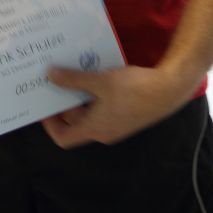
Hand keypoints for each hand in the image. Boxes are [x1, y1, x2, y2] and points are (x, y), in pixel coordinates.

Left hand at [42, 64, 194, 148]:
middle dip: (64, 104)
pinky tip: (95, 74)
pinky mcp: (126, 114)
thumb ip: (73, 80)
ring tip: (73, 73)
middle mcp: (104, 131)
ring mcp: (116, 124)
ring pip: (90, 113)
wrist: (169, 89)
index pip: (64, 138)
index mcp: (95, 129)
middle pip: (76, 123)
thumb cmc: (134, 88)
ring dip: (80, 96)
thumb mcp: (99, 81)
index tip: (43, 106)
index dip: (50, 125)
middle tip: (55, 82)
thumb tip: (50, 76)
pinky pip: (103, 108)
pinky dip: (95, 94)